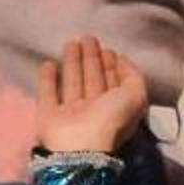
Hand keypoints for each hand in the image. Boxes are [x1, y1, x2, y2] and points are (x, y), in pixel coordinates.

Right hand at [35, 35, 149, 158]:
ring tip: (72, 42)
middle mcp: (94, 111)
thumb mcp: (135, 96)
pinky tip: (49, 64)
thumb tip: (122, 60)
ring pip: (72, 83)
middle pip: (93, 80)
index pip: (114, 83)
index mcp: (116, 109)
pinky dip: (47, 79)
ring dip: (73, 63)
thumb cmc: (110, 120)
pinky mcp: (49, 116)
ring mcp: (71, 114)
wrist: (80, 146)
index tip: (109, 49)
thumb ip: (133, 76)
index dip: (112, 66)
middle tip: (89, 38)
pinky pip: (48, 94)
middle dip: (92, 59)